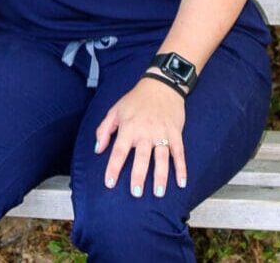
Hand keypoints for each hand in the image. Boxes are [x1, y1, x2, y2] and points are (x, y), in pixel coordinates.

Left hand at [94, 77, 186, 197]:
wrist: (161, 85)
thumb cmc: (135, 100)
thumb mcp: (115, 110)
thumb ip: (104, 129)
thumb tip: (97, 150)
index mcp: (128, 127)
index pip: (119, 150)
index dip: (113, 167)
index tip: (109, 183)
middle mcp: (145, 132)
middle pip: (141, 157)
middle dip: (138, 175)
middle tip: (136, 192)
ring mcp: (162, 133)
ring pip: (161, 157)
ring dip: (161, 176)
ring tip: (159, 193)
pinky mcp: (176, 133)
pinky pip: (179, 153)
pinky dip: (181, 168)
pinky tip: (181, 182)